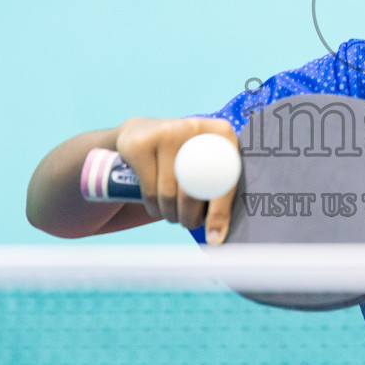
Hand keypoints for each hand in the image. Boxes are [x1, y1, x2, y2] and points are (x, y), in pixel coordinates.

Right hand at [114, 116, 239, 242]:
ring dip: (170, 214)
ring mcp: (165, 132)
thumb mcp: (205, 161)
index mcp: (221, 132)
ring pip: (169, 193)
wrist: (141, 132)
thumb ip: (219, 185)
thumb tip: (221, 233)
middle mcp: (194, 127)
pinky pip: (149, 189)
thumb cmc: (183, 156)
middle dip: (190, 217)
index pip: (225, 178)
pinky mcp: (139, 143)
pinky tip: (156, 206)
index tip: (215, 237)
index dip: (220, 212)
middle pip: (195, 189)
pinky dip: (153, 206)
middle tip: (188, 223)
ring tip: (172, 215)